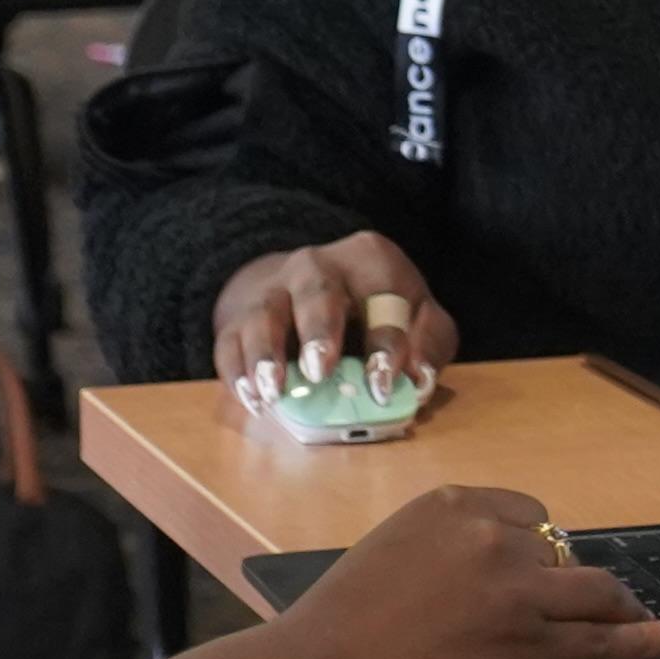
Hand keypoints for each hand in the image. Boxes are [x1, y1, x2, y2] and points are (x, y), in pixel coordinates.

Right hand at [218, 234, 458, 396]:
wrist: (308, 288)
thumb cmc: (376, 308)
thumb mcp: (419, 315)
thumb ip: (429, 341)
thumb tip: (420, 379)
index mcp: (370, 260)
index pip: (382, 295)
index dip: (385, 343)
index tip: (382, 384)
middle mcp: (317, 266)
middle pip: (316, 292)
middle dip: (318, 332)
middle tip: (319, 371)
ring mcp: (273, 290)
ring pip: (263, 314)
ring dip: (266, 354)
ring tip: (273, 392)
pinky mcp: (239, 317)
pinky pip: (230, 340)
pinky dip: (236, 371)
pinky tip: (251, 398)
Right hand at [269, 485, 659, 658]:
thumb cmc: (341, 624)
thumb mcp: (393, 551)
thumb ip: (447, 548)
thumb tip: (487, 568)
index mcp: (456, 504)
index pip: (528, 515)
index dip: (537, 549)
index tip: (536, 573)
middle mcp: (496, 537)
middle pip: (562, 551)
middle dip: (567, 580)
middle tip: (560, 609)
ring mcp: (521, 591)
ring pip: (595, 591)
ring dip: (618, 606)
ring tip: (635, 617)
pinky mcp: (536, 646)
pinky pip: (607, 640)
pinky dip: (652, 638)